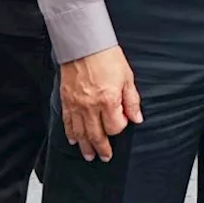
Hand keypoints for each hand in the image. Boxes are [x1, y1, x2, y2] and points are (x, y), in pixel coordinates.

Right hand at [59, 45, 141, 162]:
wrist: (85, 45)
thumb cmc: (107, 57)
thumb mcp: (127, 77)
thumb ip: (132, 100)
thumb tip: (137, 118)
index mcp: (108, 100)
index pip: (115, 126)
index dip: (120, 127)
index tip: (123, 123)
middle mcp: (91, 106)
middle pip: (96, 135)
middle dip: (102, 148)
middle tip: (105, 157)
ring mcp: (77, 105)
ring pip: (80, 132)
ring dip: (85, 146)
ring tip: (89, 155)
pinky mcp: (66, 101)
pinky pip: (67, 122)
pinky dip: (70, 133)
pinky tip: (74, 140)